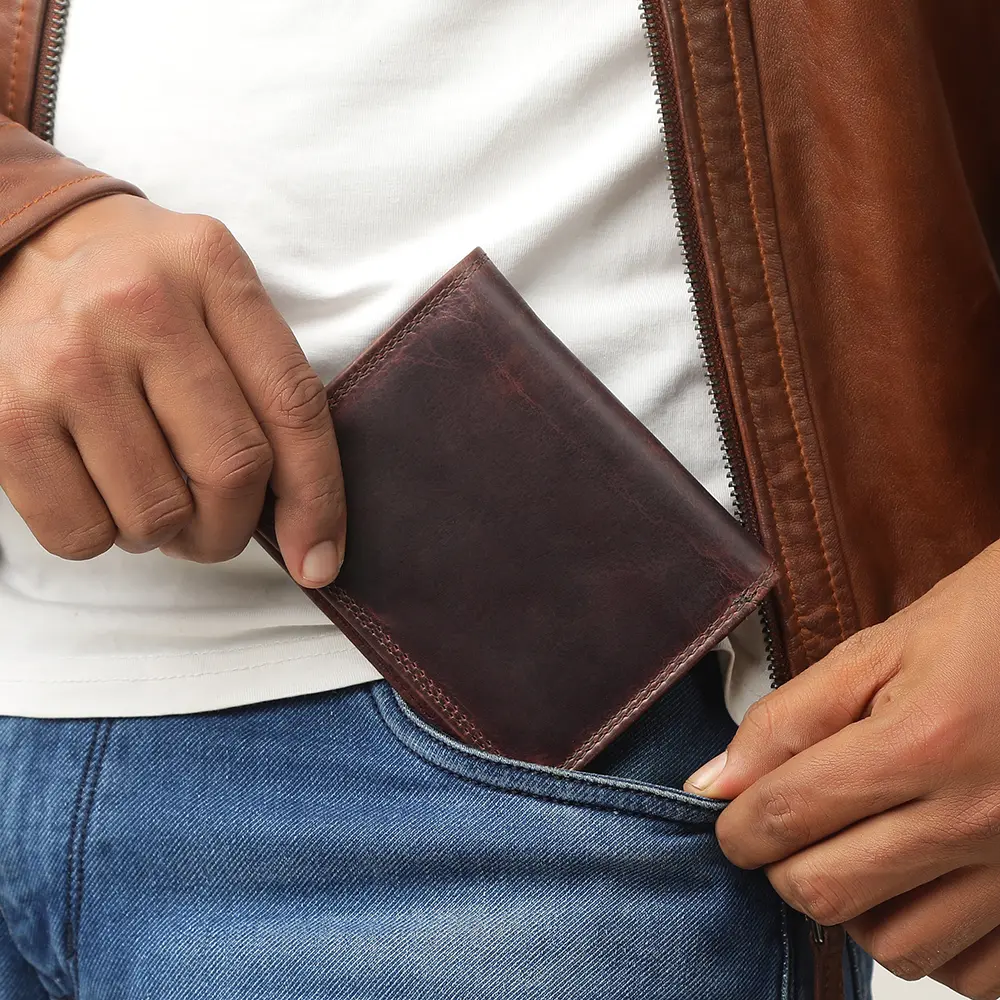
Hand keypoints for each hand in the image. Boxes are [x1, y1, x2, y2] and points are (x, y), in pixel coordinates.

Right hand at [0, 194, 344, 587]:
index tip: (320, 559)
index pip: (293, 404)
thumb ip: (265, 379)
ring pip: (156, 515)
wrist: (8, 245)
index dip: (318, 498)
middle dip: (232, 528)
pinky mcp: (6, 414)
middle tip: (215, 526)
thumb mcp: (212, 292)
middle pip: (231, 471)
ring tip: (146, 489)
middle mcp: (138, 306)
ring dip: (164, 533)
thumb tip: (304, 523)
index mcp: (211, 270)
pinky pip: (82, 534)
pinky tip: (96, 489)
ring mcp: (66, 361)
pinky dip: (102, 536)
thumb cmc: (133, 288)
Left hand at [684, 541, 999, 997]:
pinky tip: (922, 886)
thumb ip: (787, 720)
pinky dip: (933, 940)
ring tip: (861, 853)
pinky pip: (974, 972)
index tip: (732, 822)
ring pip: (897, 947)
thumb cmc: (986, 629)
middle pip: (827, 893)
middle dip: (783, 866)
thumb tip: (714, 785)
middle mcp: (977, 818)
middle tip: (793, 831)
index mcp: (923, 742)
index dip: (736, 827)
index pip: (786, 816)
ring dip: (856, 908)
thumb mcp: (878, 651)